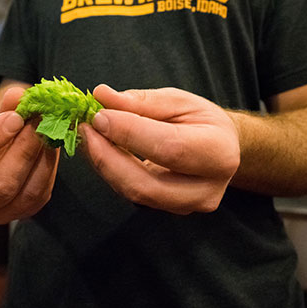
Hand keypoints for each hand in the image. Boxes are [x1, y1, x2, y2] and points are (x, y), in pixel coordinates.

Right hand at [0, 87, 59, 223]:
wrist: (0, 161)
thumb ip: (4, 108)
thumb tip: (20, 95)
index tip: (14, 117)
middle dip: (24, 150)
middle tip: (40, 121)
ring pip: (26, 194)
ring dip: (42, 158)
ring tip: (51, 129)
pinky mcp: (23, 214)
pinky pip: (42, 194)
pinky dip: (50, 167)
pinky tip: (54, 144)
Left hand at [79, 85, 239, 214]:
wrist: (220, 149)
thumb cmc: (201, 120)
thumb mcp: (177, 101)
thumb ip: (141, 101)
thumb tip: (102, 96)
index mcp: (218, 153)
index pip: (169, 148)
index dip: (129, 133)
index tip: (99, 115)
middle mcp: (206, 189)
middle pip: (146, 184)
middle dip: (107, 157)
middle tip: (86, 129)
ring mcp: (187, 206)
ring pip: (135, 193)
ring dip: (104, 165)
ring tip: (89, 136)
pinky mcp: (167, 211)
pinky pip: (132, 195)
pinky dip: (111, 172)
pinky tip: (101, 150)